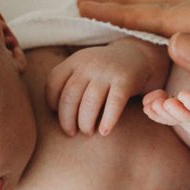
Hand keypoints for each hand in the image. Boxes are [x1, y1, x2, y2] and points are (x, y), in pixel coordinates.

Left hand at [44, 36, 170, 135]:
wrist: (137, 57)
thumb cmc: (103, 72)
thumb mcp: (83, 69)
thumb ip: (67, 83)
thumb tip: (53, 114)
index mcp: (74, 61)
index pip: (53, 83)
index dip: (52, 103)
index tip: (58, 115)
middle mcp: (89, 64)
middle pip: (70, 96)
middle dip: (67, 119)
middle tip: (71, 132)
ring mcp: (107, 71)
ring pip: (90, 103)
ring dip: (86, 123)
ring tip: (88, 132)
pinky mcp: (125, 81)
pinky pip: (114, 104)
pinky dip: (108, 121)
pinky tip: (104, 131)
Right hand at [76, 0, 189, 159]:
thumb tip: (176, 39)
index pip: (175, 15)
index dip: (128, 12)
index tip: (87, 6)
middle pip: (176, 6)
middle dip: (128, 5)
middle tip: (83, 2)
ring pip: (187, 15)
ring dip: (147, 13)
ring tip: (112, 12)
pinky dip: (170, 28)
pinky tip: (163, 36)